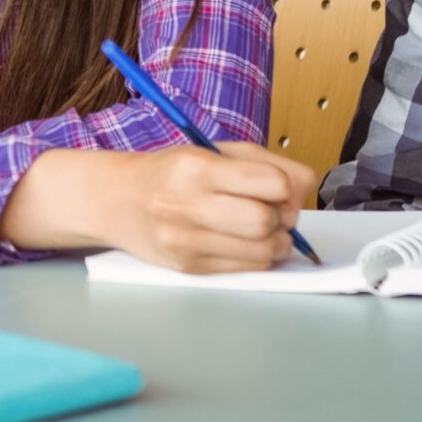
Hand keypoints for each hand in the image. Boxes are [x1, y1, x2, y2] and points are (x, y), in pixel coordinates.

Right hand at [3, 143, 316, 271]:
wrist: (115, 200)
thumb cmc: (169, 172)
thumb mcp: (212, 152)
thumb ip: (265, 163)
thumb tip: (305, 185)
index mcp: (195, 167)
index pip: (270, 183)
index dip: (285, 187)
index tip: (278, 187)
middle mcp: (186, 205)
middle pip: (265, 221)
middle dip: (282, 218)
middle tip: (274, 212)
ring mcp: (185, 241)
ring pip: (262, 252)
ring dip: (277, 242)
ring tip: (264, 230)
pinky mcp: (189, 268)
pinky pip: (246, 270)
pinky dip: (259, 258)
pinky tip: (247, 244)